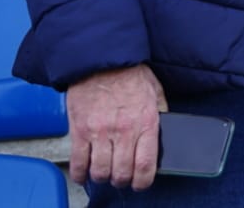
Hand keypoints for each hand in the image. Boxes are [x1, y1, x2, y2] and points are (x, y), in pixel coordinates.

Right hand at [66, 64, 167, 188]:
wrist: (101, 59)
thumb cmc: (130, 74)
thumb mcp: (155, 91)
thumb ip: (161, 113)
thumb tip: (165, 132)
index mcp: (146, 122)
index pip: (146, 165)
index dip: (143, 182)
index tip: (141, 184)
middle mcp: (123, 131)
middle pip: (122, 173)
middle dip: (123, 181)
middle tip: (122, 177)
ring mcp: (100, 132)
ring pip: (100, 172)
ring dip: (103, 178)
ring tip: (105, 173)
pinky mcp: (79, 130)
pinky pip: (78, 162)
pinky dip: (80, 174)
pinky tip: (84, 174)